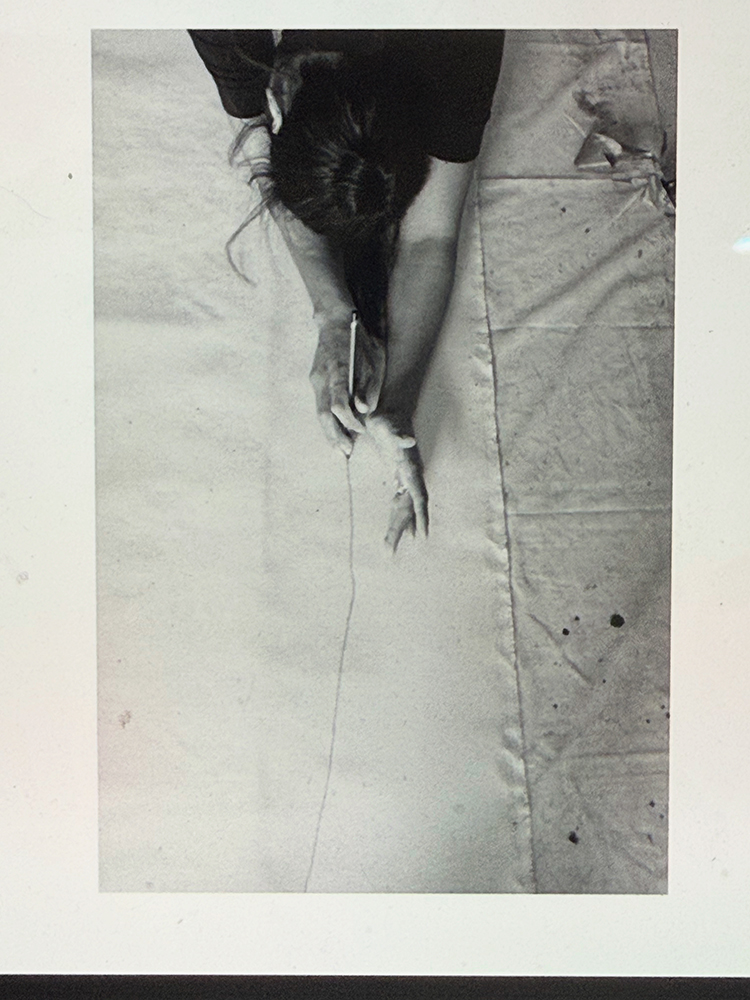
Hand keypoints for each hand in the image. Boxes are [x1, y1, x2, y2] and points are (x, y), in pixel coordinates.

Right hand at [309, 319, 385, 454]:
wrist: (334, 319)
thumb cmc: (359, 339)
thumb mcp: (374, 360)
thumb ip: (368, 386)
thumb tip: (363, 410)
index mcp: (337, 371)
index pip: (338, 404)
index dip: (349, 422)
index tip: (361, 430)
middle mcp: (322, 377)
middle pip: (324, 414)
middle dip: (334, 436)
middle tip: (345, 453)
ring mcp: (316, 379)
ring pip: (320, 412)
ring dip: (330, 431)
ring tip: (341, 448)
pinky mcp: (315, 380)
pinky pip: (321, 405)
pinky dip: (329, 420)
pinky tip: (338, 430)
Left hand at [367, 414, 427, 552]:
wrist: (388, 413)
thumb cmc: (388, 419)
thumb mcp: (391, 426)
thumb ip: (400, 435)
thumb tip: (409, 440)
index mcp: (410, 469)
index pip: (418, 496)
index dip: (420, 516)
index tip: (422, 535)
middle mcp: (410, 477)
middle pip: (408, 509)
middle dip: (400, 530)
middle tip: (389, 553)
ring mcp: (404, 478)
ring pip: (403, 509)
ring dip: (397, 528)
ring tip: (389, 550)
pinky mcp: (397, 478)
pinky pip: (398, 503)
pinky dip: (396, 518)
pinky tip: (398, 531)